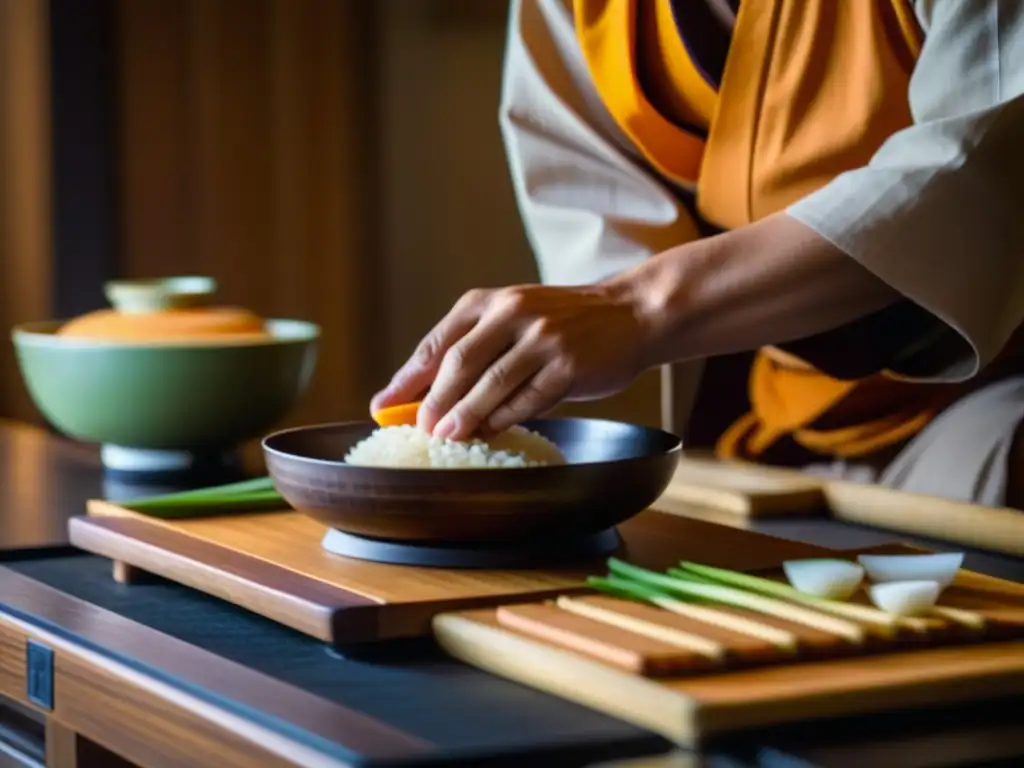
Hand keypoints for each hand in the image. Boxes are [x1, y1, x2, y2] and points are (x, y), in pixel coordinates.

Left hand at [370, 283, 650, 439]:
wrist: (629, 313)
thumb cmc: (562, 323)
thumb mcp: (512, 319)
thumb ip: (473, 348)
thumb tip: (420, 394)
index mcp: (489, 302)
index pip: (436, 344)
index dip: (405, 379)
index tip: (381, 407)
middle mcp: (513, 314)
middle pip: (458, 364)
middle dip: (432, 401)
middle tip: (417, 428)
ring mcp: (543, 339)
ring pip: (491, 384)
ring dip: (463, 415)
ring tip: (444, 436)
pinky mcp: (568, 366)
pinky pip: (527, 400)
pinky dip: (503, 419)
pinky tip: (487, 433)